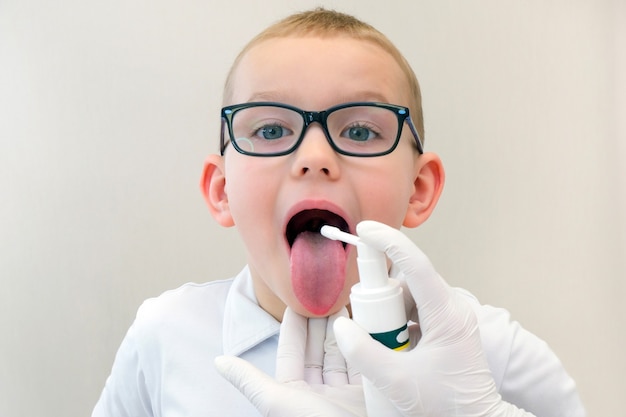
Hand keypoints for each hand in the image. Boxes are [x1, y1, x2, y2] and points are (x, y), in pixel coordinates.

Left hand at [215, 307, 365, 416]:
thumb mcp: (278, 402)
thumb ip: (250, 381)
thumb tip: (218, 361)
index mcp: (294, 395)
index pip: (292, 352)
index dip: (294, 325)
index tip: (299, 299)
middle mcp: (319, 394)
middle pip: (318, 350)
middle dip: (321, 322)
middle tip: (326, 295)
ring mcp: (344, 396)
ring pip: (342, 355)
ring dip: (342, 331)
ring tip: (343, 303)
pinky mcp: (369, 396)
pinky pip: (365, 365)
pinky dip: (364, 346)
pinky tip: (363, 327)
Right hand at [334, 220, 533, 416]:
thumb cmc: (447, 405)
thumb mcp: (399, 382)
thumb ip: (365, 354)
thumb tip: (342, 326)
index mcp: (447, 314)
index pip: (415, 264)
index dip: (388, 241)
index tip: (364, 229)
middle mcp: (451, 308)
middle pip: (406, 283)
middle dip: (380, 299)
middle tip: (367, 327)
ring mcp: (449, 317)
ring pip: (408, 298)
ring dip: (388, 314)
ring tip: (385, 348)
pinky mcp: (444, 327)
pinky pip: (413, 311)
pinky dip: (396, 322)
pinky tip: (394, 349)